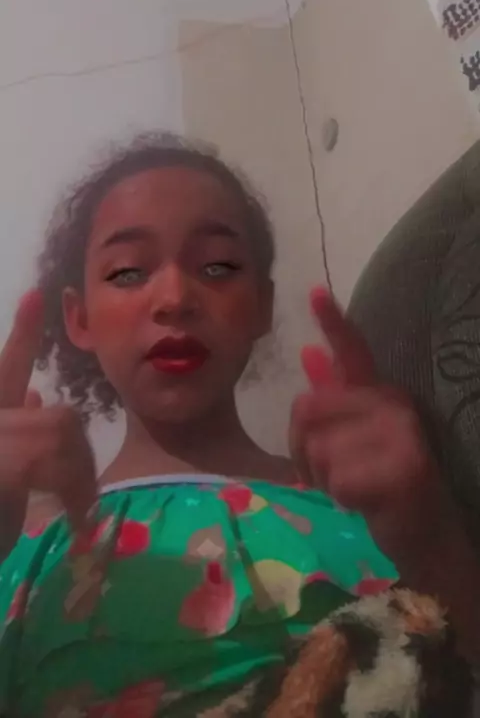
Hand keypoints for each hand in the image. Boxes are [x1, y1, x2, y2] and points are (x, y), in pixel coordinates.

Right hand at [0, 291, 96, 559]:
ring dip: (78, 481)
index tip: (39, 294)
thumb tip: (34, 396)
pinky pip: (42, 459)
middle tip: (86, 506)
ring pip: (54, 434)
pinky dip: (70, 493)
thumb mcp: (9, 479)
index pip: (8, 368)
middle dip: (82, 463)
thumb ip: (19, 433)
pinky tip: (75, 523)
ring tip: (78, 518)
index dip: (24, 333)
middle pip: (58, 420)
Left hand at [290, 287, 451, 565]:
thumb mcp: (354, 440)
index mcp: (380, 393)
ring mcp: (403, 433)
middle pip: (308, 410)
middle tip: (334, 474)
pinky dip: (342, 500)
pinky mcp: (405, 468)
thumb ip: (335, 398)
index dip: (332, 320)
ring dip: (324, 480)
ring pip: (320, 449)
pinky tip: (364, 505)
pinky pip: (338, 480)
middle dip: (305, 452)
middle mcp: (394, 403)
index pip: (354, 350)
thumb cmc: (382, 487)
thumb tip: (310, 352)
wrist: (426, 536)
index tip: (315, 290)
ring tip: (353, 490)